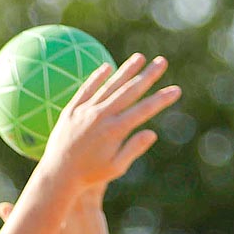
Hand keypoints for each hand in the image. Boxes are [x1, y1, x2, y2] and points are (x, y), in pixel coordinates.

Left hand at [32, 53, 179, 194]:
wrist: (57, 174)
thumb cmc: (89, 176)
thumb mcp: (115, 168)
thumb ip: (133, 149)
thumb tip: (152, 133)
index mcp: (115, 131)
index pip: (144, 110)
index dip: (161, 99)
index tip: (176, 90)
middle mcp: (101, 117)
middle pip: (129, 91)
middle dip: (148, 76)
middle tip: (162, 62)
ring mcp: (85, 111)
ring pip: (109, 86)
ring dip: (126, 70)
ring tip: (140, 58)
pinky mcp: (71, 110)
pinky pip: (86, 90)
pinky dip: (96, 78)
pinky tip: (107, 67)